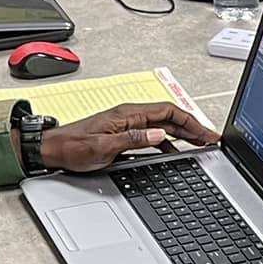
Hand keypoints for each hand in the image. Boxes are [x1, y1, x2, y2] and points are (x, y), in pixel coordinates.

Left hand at [41, 103, 218, 172]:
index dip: (191, 122)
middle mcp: (129, 116)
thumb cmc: (72, 148)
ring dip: (183, 134)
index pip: (168, 111)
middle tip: (211, 140)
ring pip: (163, 125)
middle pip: (170, 117)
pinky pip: (152, 134)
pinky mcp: (123, 133)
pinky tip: (175, 152)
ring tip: (199, 145)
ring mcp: (127, 124)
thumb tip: (159, 135)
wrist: (51, 150)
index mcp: (127, 114)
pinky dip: (169, 142)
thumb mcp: (103, 147)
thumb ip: (133, 140)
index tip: (206, 134)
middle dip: (193, 128)